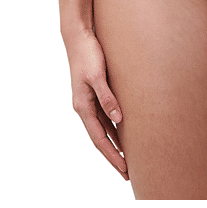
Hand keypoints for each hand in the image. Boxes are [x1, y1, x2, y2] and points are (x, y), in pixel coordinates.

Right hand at [64, 28, 128, 180]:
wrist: (78, 35)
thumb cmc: (88, 54)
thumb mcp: (97, 76)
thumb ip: (107, 97)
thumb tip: (118, 119)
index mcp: (83, 106)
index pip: (99, 139)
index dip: (112, 155)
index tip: (124, 169)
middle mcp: (84, 107)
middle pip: (100, 138)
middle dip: (113, 156)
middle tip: (128, 172)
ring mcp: (88, 100)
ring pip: (103, 129)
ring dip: (114, 143)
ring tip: (128, 157)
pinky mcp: (94, 91)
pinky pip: (105, 116)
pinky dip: (114, 127)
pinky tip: (123, 131)